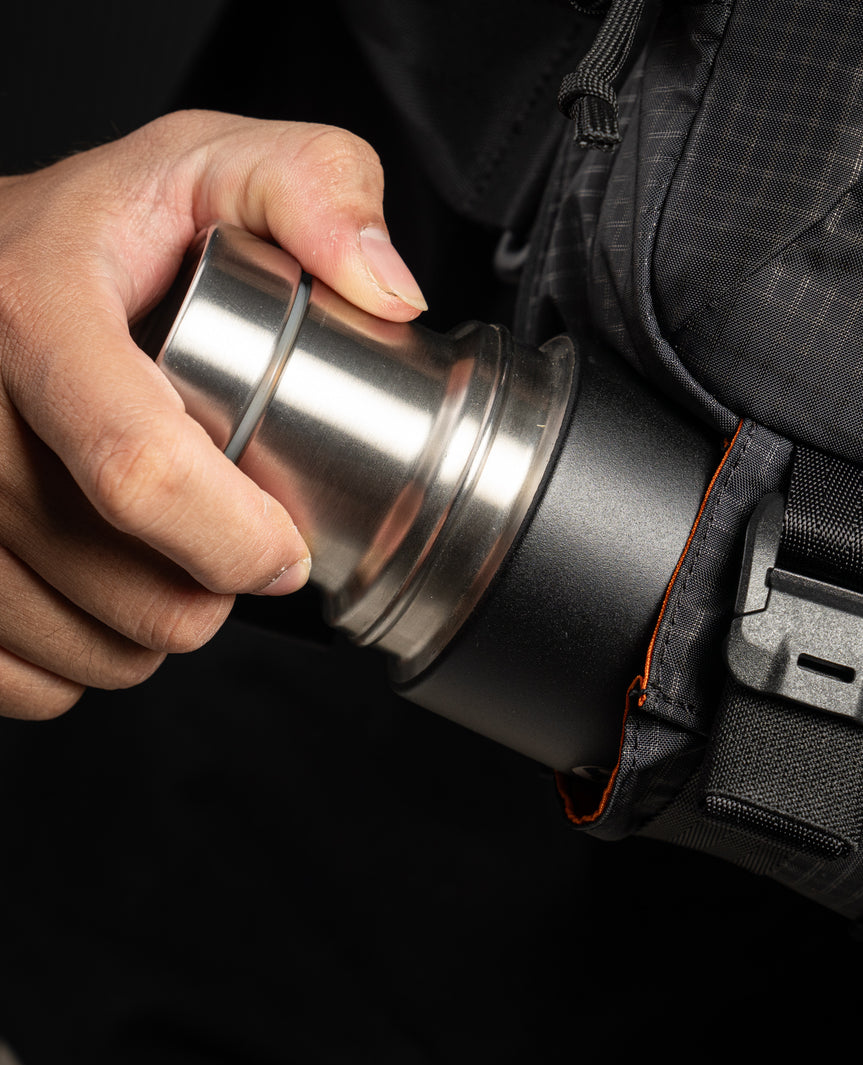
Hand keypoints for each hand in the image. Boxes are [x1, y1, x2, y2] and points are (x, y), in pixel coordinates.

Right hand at [0, 109, 426, 718]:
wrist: (1, 253)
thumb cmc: (118, 221)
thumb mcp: (226, 164)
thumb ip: (320, 190)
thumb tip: (389, 291)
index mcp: (31, 302)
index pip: (136, 465)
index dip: (232, 539)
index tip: (287, 557)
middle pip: (90, 564)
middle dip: (194, 602)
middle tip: (240, 568)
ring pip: (39, 626)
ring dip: (132, 642)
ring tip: (175, 586)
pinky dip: (57, 668)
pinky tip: (95, 615)